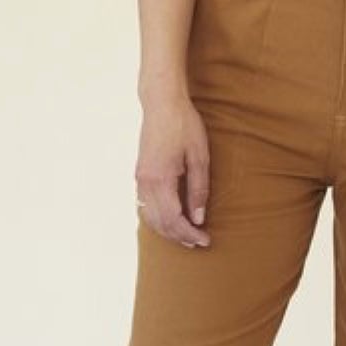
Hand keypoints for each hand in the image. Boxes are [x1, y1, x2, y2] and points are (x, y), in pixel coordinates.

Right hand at [134, 95, 213, 247]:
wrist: (162, 103)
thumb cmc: (184, 126)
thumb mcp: (199, 157)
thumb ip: (198, 190)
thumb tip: (198, 218)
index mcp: (161, 180)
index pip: (174, 219)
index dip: (189, 234)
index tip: (205, 240)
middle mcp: (146, 183)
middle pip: (159, 223)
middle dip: (179, 236)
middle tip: (198, 242)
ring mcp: (140, 179)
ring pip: (149, 217)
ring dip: (167, 230)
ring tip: (186, 235)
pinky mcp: (140, 174)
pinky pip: (145, 205)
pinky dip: (157, 218)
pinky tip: (171, 219)